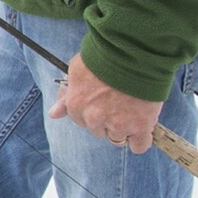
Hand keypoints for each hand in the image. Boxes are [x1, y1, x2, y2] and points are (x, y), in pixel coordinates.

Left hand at [47, 52, 162, 154]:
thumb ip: (66, 95)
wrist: (132, 51)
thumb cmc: (103, 56)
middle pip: (100, 131)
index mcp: (76, 106)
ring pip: (119, 137)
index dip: (93, 110)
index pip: (81, 121)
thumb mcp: (76, 71)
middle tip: (118, 101)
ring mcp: (118, 124)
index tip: (102, 101)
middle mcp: (94, 118)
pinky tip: (143, 128)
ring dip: (125, 127)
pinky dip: (141, 139)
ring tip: (133, 106)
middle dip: (107, 119)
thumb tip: (54, 114)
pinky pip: (139, 145)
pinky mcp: (140, 126)